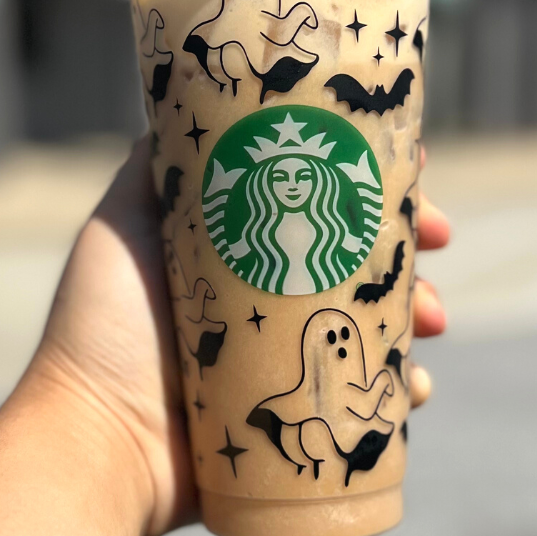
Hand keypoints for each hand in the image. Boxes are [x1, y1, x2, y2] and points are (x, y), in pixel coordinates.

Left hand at [26, 138, 449, 535]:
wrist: (97, 437)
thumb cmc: (103, 325)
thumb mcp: (122, 222)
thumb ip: (155, 166)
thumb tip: (194, 98)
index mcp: (238, 253)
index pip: (317, 207)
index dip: (366, 186)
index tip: (411, 172)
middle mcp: (264, 302)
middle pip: (356, 263)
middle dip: (406, 251)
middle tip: (438, 245)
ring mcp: (281, 361)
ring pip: (370, 327)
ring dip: (417, 314)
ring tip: (432, 319)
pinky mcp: (293, 416)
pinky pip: (364, 401)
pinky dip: (399, 390)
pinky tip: (414, 387)